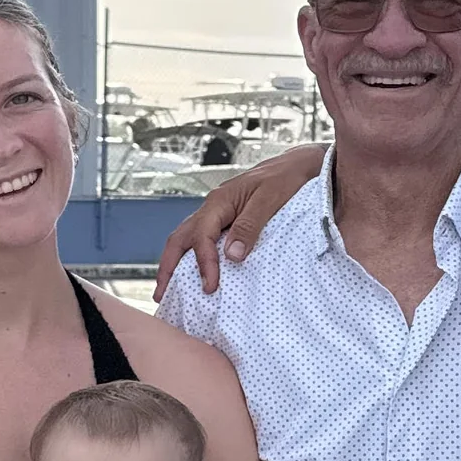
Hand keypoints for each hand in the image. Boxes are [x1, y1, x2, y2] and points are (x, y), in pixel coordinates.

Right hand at [154, 145, 325, 299]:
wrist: (298, 165)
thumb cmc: (286, 179)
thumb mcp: (270, 200)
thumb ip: (250, 226)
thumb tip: (232, 256)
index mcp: (220, 201)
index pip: (202, 237)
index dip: (204, 263)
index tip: (210, 286)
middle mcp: (213, 207)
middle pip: (180, 238)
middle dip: (167, 267)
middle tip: (162, 295)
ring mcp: (218, 213)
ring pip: (186, 238)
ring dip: (175, 263)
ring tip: (169, 288)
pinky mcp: (226, 219)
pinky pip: (202, 238)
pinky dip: (192, 256)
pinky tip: (194, 271)